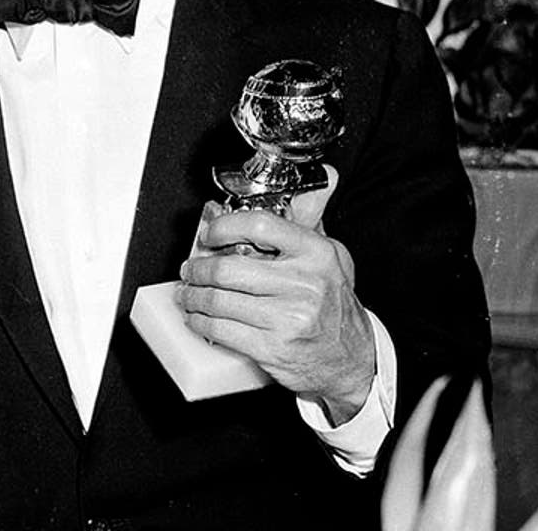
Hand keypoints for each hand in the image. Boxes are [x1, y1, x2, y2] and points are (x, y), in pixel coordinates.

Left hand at [177, 204, 375, 421]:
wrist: (349, 360)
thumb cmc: (333, 304)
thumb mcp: (331, 256)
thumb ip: (312, 218)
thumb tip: (322, 177)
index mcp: (316, 254)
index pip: (260, 225)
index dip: (224, 227)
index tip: (209, 234)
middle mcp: (305, 285)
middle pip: (228, 268)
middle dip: (197, 269)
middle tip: (189, 269)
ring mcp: (289, 318)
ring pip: (219, 300)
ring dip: (193, 296)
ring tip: (188, 292)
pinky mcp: (273, 347)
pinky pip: (221, 330)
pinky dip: (200, 322)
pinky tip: (197, 317)